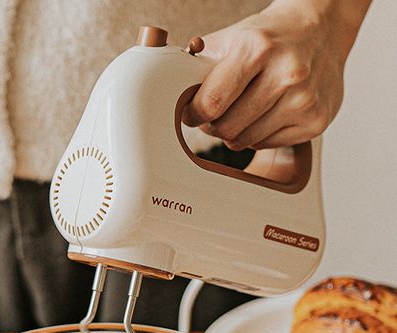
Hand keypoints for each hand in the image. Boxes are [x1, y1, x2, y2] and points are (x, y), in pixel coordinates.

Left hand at [183, 0, 370, 149]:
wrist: (321, 28)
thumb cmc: (270, 37)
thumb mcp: (232, 38)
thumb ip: (199, 66)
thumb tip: (171, 94)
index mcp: (258, 48)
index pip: (211, 103)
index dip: (193, 115)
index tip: (190, 115)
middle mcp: (286, 73)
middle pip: (227, 128)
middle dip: (214, 125)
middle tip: (217, 114)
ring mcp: (304, 99)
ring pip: (245, 141)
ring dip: (235, 133)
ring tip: (242, 111)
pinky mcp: (316, 120)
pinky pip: (267, 144)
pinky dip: (259, 135)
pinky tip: (265, 114)